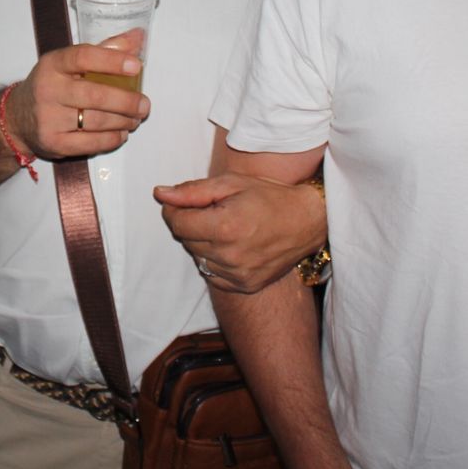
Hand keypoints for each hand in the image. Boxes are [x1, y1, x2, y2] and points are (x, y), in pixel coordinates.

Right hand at [5, 29, 149, 158]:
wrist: (16, 119)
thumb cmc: (51, 86)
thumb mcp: (69, 63)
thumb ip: (104, 49)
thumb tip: (138, 38)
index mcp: (53, 64)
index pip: (83, 57)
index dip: (112, 61)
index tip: (136, 66)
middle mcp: (48, 90)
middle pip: (95, 95)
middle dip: (126, 101)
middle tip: (144, 104)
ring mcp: (49, 119)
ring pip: (96, 121)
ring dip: (123, 121)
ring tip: (135, 118)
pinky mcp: (54, 143)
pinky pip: (91, 143)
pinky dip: (112, 139)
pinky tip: (121, 133)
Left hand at [155, 172, 325, 293]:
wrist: (308, 221)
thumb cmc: (269, 196)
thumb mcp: (231, 183)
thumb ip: (192, 191)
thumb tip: (160, 194)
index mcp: (225, 227)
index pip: (176, 223)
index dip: (175, 210)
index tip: (185, 203)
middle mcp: (230, 255)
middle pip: (185, 241)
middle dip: (191, 224)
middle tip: (213, 211)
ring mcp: (239, 275)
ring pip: (197, 258)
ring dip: (203, 242)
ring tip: (225, 228)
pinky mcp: (245, 286)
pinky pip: (212, 274)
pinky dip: (215, 260)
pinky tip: (232, 245)